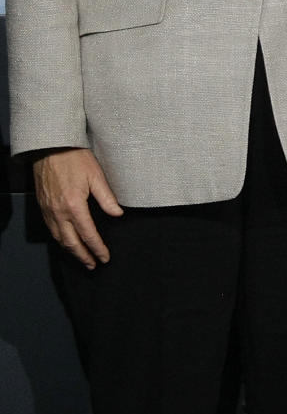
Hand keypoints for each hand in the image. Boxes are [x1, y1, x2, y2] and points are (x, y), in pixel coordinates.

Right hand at [32, 148, 122, 268]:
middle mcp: (59, 212)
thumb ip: (107, 198)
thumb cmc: (75, 159)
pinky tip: (67, 241)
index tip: (105, 258)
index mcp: (74, 206)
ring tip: (82, 258)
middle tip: (93, 265)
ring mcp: (48, 210)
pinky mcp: (43, 206)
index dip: (97, 248)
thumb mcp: (97, 176)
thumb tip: (118, 214)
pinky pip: (51, 229)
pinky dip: (60, 239)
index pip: (88, 234)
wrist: (50, 148)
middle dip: (83, 256)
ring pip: (59, 238)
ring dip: (71, 250)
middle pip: (71, 242)